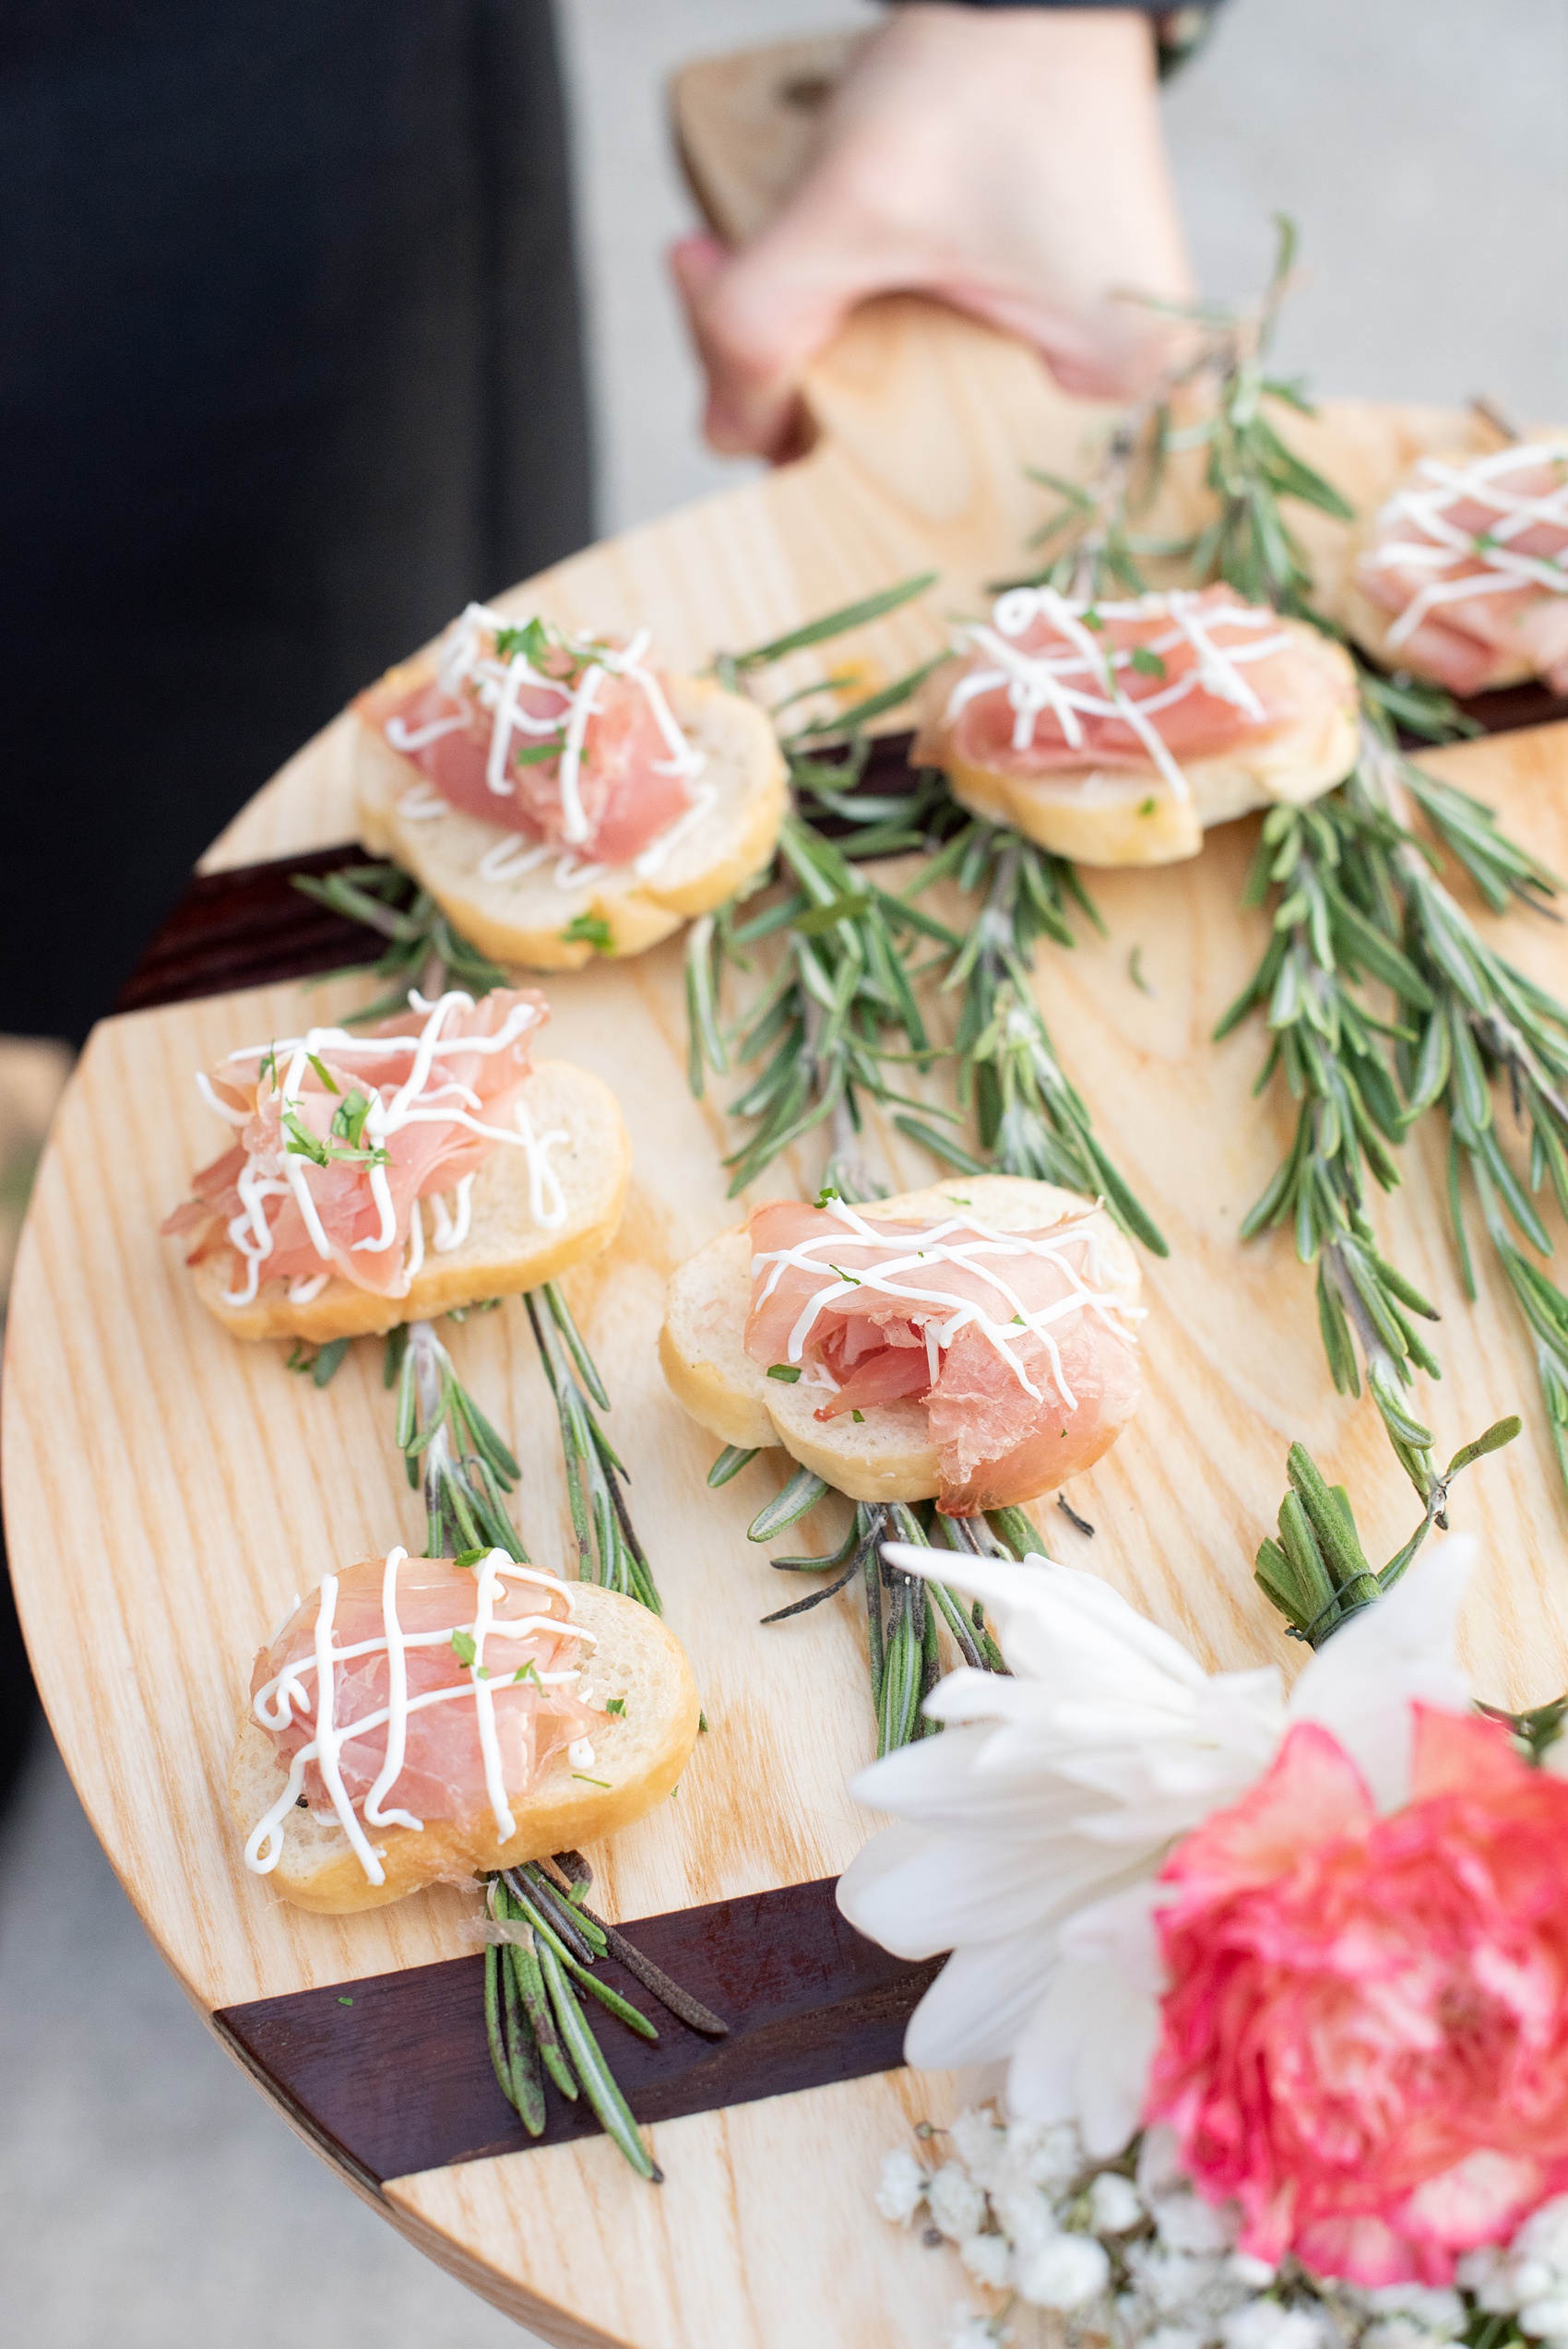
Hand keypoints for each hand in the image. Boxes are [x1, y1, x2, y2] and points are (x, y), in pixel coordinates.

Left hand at [672, 4, 1194, 461]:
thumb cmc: (982, 72)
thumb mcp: (850, 209)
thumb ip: (760, 324)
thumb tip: (722, 433)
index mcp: (1112, 392)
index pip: (933, 483)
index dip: (822, 457)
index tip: (739, 391)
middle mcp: (1121, 395)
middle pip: (915, 448)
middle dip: (800, 386)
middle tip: (710, 289)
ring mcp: (1086, 357)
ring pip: (909, 404)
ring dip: (811, 349)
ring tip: (722, 264)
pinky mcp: (1050, 321)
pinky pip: (927, 360)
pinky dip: (852, 322)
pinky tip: (788, 267)